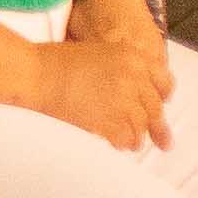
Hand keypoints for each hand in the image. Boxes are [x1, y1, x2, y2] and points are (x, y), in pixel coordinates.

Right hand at [33, 23, 174, 151]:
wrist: (33, 73)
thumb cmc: (54, 62)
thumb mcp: (98, 51)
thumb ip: (123, 68)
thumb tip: (134, 91)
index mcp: (132, 56)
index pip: (164, 81)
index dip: (163, 97)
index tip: (162, 107)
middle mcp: (133, 77)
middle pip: (155, 108)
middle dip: (155, 125)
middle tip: (160, 140)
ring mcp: (123, 100)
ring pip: (142, 126)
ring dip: (137, 137)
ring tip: (132, 144)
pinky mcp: (110, 120)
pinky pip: (126, 138)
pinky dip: (123, 144)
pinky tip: (118, 146)